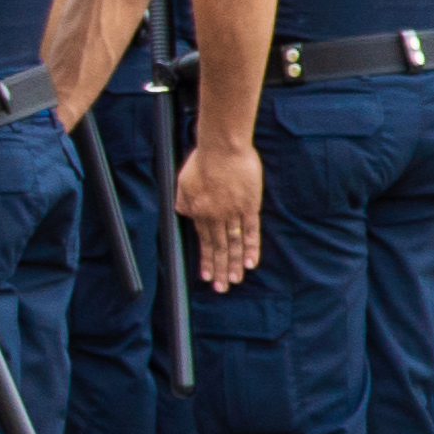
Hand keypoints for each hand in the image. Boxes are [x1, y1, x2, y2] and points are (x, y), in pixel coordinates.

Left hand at [177, 134, 266, 286]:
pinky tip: (250, 263)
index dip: (206, 259)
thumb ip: (183, 201)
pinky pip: (250, 231)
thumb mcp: (183, 181)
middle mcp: (216, 216)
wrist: (222, 146)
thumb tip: (184, 214)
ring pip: (233, 243)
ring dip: (234, 263)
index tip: (207, 275)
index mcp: (199, 211)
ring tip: (235, 280)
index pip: (204, 241)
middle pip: (219, 247)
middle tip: (222, 288)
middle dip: (220, 269)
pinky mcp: (250, 205)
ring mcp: (234, 212)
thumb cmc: (203, 159)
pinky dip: (251, 248)